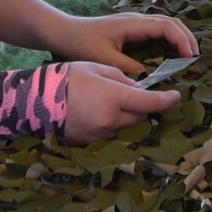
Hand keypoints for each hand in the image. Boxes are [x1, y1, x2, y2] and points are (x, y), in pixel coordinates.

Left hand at [53, 12, 198, 74]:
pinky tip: (171, 55)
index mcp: (133, 24)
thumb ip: (127, 68)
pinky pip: (156, 32)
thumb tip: (148, 77)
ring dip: (179, 38)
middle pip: (171, 22)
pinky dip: (169, 40)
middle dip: (186, 37)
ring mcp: (134, 24)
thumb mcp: (104, 59)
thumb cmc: (81, 43)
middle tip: (196, 57)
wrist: (64, 32)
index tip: (190, 57)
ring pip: (165, 25)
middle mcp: (137, 20)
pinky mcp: (131, 30)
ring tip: (189, 56)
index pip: (166, 26)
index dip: (181, 40)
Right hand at [62, 61, 180, 143]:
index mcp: (114, 98)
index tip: (175, 96)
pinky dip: (110, 123)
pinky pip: (109, 133)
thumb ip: (121, 79)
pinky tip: (95, 112)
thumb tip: (137, 89)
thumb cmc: (67, 78)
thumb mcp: (97, 68)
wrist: (36, 100)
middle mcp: (110, 120)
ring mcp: (100, 135)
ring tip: (107, 101)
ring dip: (125, 115)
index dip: (167, 100)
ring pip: (125, 126)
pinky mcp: (90, 143)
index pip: (150, 103)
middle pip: (140, 116)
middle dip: (141, 106)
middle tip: (132, 94)